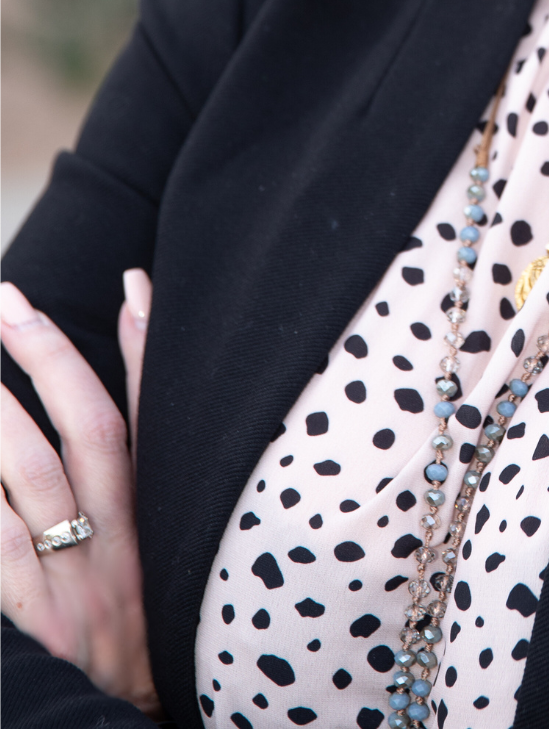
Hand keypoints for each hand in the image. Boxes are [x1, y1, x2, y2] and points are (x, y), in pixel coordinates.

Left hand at [0, 272, 159, 717]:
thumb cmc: (133, 645)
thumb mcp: (156, 561)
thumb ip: (136, 482)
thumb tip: (130, 404)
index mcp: (148, 529)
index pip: (147, 421)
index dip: (143, 349)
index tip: (130, 281)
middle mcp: (111, 551)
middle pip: (79, 433)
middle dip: (44, 356)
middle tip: (5, 298)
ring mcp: (63, 591)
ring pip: (23, 481)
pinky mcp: (22, 629)